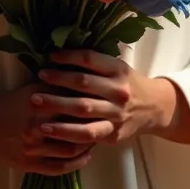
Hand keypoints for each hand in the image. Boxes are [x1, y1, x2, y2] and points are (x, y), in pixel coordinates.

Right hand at [0, 82, 114, 174]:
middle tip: (107, 121)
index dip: (92, 104)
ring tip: (97, 138)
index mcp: (38, 104)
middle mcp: (37, 126)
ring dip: (88, 145)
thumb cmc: (7, 104)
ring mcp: (34, 148)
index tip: (103, 102)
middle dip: (95, 125)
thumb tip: (84, 81)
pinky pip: (59, 168)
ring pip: (71, 149)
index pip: (74, 104)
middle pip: (77, 128)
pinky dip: (76, 164)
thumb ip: (55, 85)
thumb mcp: (30, 88)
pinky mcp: (30, 164)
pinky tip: (85, 157)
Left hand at [36, 49, 189, 147]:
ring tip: (35, 103)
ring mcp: (116, 114)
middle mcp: (118, 91)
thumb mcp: (117, 68)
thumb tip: (59, 54)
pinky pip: (87, 134)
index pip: (91, 59)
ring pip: (82, 110)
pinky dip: (66, 133)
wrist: (153, 108)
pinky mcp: (112, 134)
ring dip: (56, 106)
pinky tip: (49, 130)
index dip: (69, 56)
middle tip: (38, 77)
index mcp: (118, 70)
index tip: (50, 56)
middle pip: (83, 84)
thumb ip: (95, 64)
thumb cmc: (126, 84)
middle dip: (58, 80)